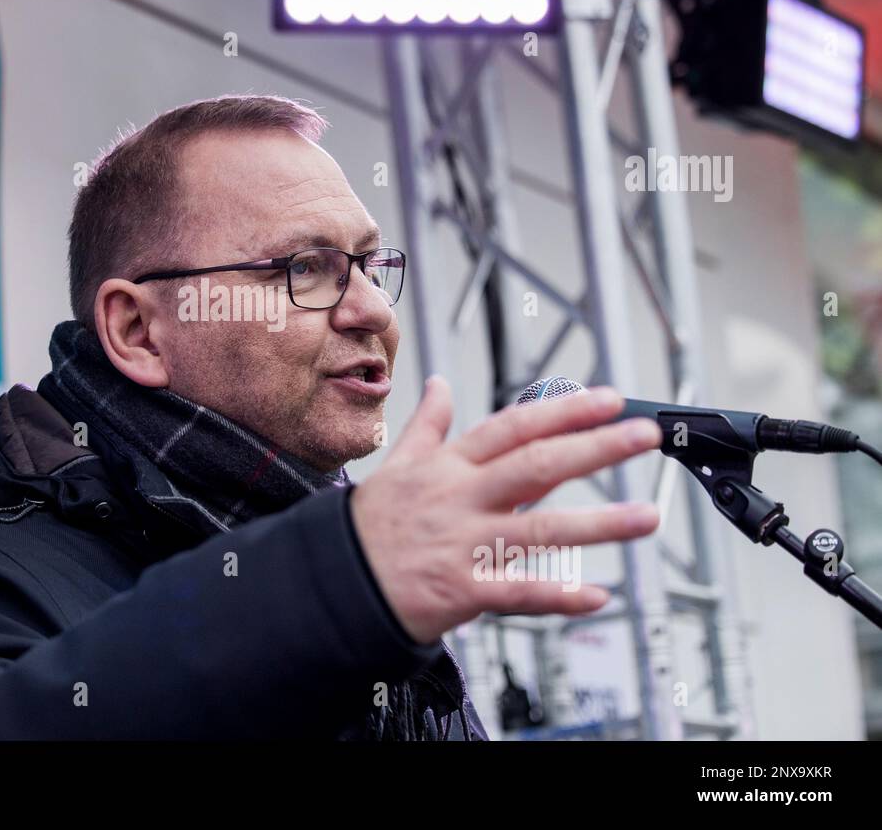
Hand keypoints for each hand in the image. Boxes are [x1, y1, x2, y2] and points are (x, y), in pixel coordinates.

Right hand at [350, 376, 661, 644]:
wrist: (335, 583)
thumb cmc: (369, 526)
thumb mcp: (395, 465)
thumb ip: (427, 426)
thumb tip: (439, 385)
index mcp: (448, 466)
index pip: (512, 428)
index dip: (562, 411)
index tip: (606, 401)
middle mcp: (461, 499)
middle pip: (536, 466)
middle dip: (595, 449)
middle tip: (642, 437)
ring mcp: (463, 545)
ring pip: (540, 530)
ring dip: (599, 524)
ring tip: (646, 516)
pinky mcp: (462, 591)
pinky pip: (519, 594)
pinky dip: (559, 596)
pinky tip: (597, 595)